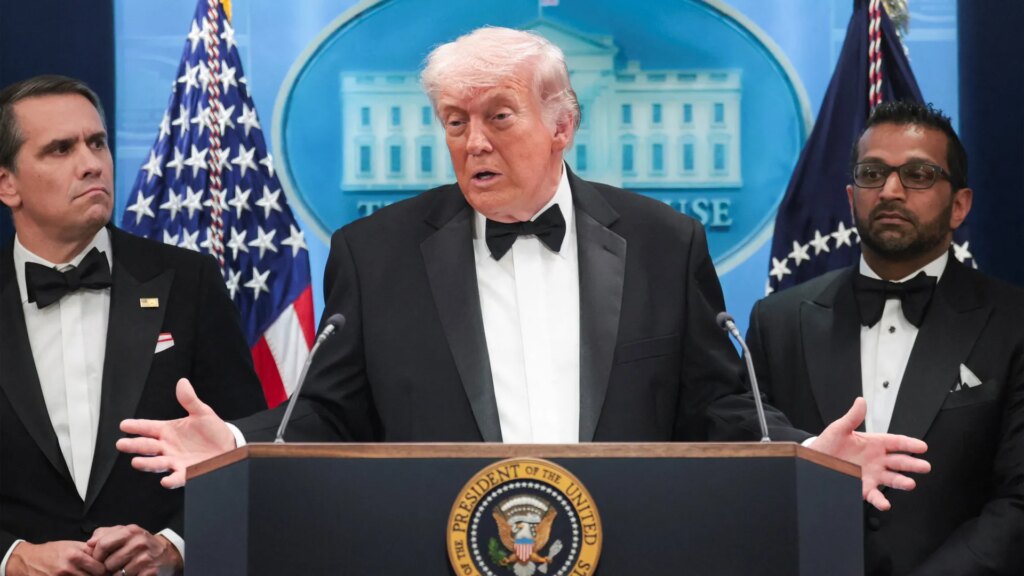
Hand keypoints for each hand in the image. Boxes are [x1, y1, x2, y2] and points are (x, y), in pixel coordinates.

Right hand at [6, 540, 104, 575]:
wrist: (27, 560)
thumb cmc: (51, 551)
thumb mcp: (70, 545)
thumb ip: (88, 550)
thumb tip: (105, 554)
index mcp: (75, 556)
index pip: (100, 568)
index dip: (104, 569)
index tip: (104, 569)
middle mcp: (68, 569)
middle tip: (97, 573)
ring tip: (86, 574)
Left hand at [88, 525, 182, 575]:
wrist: (166, 553)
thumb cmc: (140, 544)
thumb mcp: (124, 533)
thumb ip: (104, 534)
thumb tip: (89, 544)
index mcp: (130, 531)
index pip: (103, 545)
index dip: (96, 556)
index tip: (100, 559)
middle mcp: (139, 543)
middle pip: (109, 563)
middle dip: (108, 568)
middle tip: (114, 566)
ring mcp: (146, 558)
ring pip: (117, 574)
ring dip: (118, 575)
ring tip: (125, 569)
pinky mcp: (150, 571)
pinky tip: (133, 574)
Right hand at [117, 378, 235, 487]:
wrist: (228, 447)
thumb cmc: (212, 431)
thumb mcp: (202, 413)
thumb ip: (190, 400)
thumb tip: (182, 382)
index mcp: (168, 431)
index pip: (148, 428)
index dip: (136, 426)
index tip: (124, 425)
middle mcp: (167, 447)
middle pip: (147, 447)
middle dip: (134, 446)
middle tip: (121, 444)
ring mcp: (175, 461)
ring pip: (156, 463)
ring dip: (146, 464)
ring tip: (135, 462)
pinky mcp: (186, 473)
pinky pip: (176, 478)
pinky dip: (171, 480)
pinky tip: (165, 481)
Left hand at [810, 397, 930, 510]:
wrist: (814, 461)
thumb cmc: (828, 444)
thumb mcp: (839, 429)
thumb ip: (852, 417)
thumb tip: (860, 401)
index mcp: (874, 443)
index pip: (897, 443)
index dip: (910, 444)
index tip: (922, 447)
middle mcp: (877, 460)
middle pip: (899, 462)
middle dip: (913, 464)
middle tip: (924, 466)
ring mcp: (872, 474)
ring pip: (892, 479)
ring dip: (901, 482)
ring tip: (910, 484)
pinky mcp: (864, 487)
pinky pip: (874, 495)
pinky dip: (880, 500)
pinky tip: (885, 504)